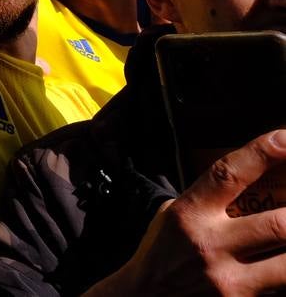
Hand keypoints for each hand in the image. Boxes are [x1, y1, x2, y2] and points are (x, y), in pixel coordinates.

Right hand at [106, 130, 285, 293]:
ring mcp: (227, 280)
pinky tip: (283, 263)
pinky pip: (280, 287)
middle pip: (277, 225)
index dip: (263, 152)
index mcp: (190, 213)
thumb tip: (250, 177)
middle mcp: (210, 244)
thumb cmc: (161, 252)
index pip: (229, 174)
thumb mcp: (171, 215)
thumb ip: (206, 199)